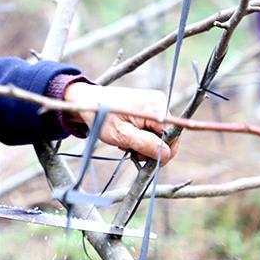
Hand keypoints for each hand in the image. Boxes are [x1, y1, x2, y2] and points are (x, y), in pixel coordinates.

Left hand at [63, 82, 178, 163]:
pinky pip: (153, 128)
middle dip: (150, 148)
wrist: (88, 101)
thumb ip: (145, 144)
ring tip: (125, 141)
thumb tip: (166, 154)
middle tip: (129, 150)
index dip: (160, 152)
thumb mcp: (121, 135)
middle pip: (167, 136)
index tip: (141, 158)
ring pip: (159, 134)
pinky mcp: (150, 106)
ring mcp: (155, 103)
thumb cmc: (102, 117)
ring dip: (144, 143)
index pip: (172, 136)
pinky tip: (128, 135)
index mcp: (156, 107)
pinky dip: (142, 135)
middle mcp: (160, 102)